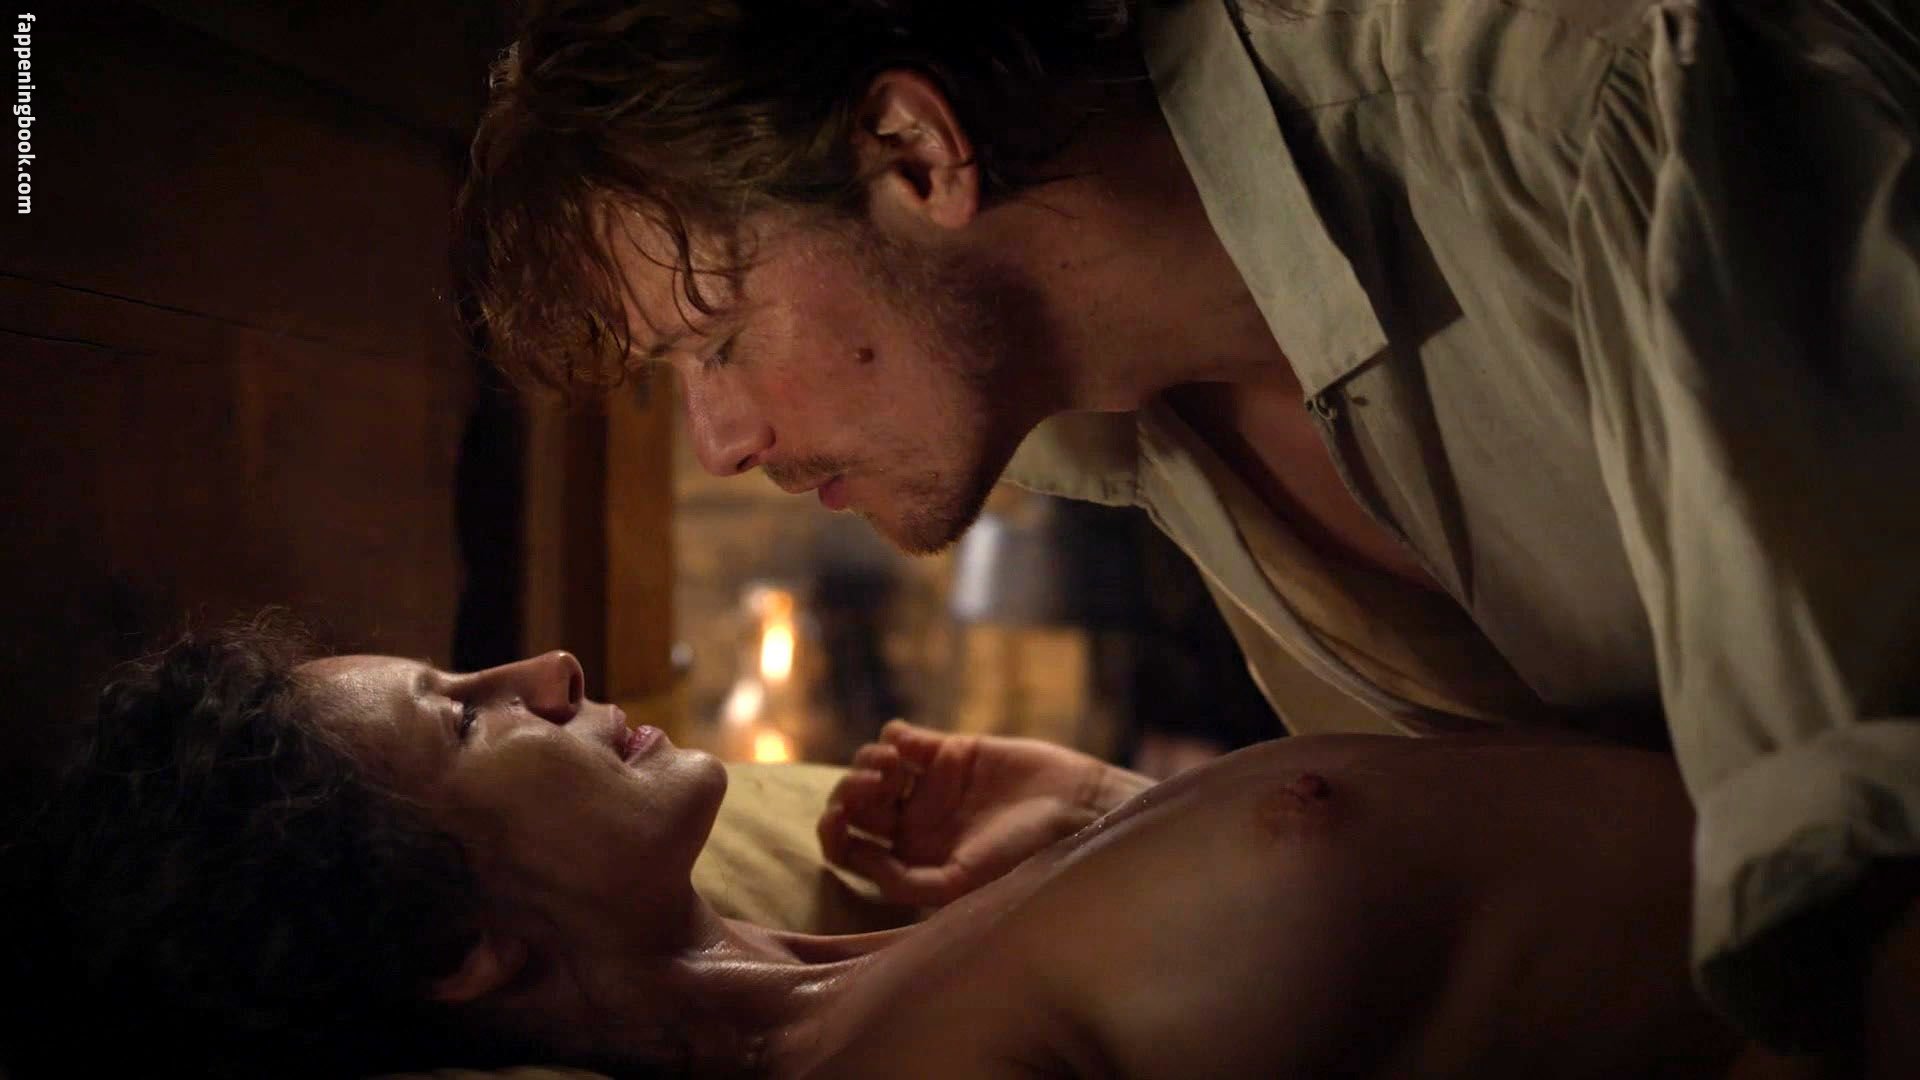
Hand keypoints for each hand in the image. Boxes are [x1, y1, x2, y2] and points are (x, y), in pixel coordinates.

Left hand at [817, 720, 1150, 907]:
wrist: (1074, 809)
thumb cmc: (1022, 855)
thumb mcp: (961, 883)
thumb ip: (906, 882)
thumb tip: (860, 858)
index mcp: (912, 859)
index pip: (850, 847)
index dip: (833, 833)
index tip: (838, 818)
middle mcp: (916, 824)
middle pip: (854, 804)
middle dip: (849, 792)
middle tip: (874, 787)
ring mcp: (930, 785)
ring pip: (872, 767)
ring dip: (868, 761)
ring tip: (894, 766)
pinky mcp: (950, 750)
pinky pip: (901, 738)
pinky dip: (891, 737)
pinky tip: (907, 746)